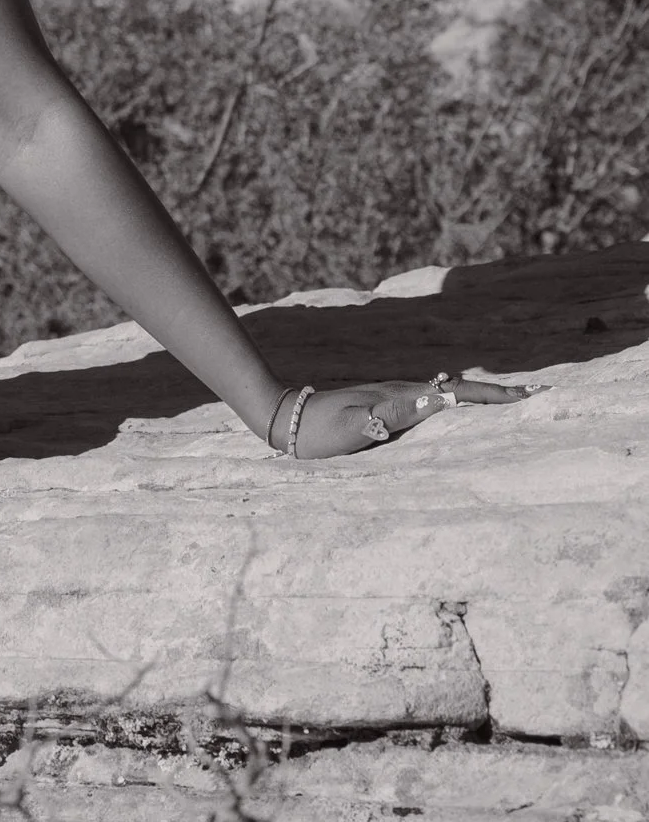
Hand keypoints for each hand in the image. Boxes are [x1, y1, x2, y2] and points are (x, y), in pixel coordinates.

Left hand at [284, 371, 531, 458]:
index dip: (492, 397)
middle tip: (535, 396)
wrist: (287, 417)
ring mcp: (396, 399)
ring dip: (480, 399)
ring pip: (448, 396)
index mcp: (402, 398)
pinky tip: (463, 410)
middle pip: (459, 392)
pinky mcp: (389, 408)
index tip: (527, 396)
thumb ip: (389, 415)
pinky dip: (457, 405)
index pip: (456, 395)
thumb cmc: (319, 429)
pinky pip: (433, 405)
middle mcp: (403, 394)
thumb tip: (433, 401)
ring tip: (512, 403)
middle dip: (497, 395)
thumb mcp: (353, 425)